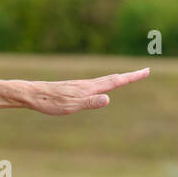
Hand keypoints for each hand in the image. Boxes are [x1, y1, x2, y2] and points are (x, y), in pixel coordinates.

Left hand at [20, 67, 148, 114]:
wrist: (32, 94)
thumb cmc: (50, 102)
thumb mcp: (71, 106)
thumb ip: (90, 102)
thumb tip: (108, 99)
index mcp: (89, 88)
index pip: (115, 81)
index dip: (131, 77)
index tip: (146, 70)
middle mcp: (86, 84)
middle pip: (112, 78)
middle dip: (129, 76)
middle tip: (144, 71)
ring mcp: (79, 85)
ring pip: (103, 80)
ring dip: (117, 78)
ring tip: (127, 77)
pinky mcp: (72, 88)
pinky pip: (94, 84)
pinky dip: (104, 82)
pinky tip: (100, 86)